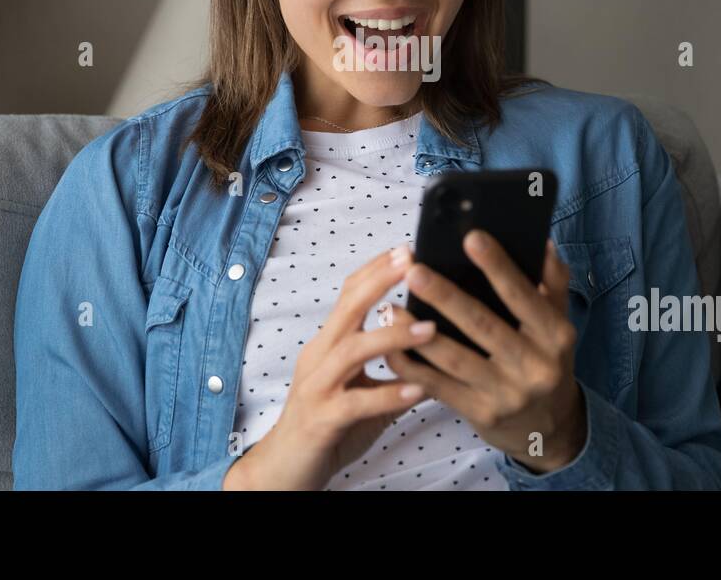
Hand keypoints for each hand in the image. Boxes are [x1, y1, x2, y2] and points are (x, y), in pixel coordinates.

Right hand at [225, 244, 435, 489]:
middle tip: (413, 261)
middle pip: (347, 308)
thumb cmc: (328, 428)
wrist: (284, 471)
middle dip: (381, 282)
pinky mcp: (322, 419)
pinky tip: (417, 391)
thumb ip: (392, 371)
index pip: (349, 294)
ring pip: (352, 350)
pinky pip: (356, 403)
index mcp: (327, 345)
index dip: (376, 270)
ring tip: (432, 328)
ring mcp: (317, 387)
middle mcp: (318, 357)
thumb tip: (436, 351)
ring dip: (394, 337)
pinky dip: (388, 395)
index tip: (406, 249)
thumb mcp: (363, 391)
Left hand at [383, 233, 586, 473]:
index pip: (524, 296)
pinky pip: (440, 387)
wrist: (548, 428)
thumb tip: (541, 242)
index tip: (471, 238)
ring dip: (418, 333)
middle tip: (414, 270)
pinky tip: (390, 347)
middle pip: (484, 325)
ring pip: (456, 359)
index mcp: (555, 336)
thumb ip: (552, 283)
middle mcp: (535, 366)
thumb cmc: (546, 360)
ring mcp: (507, 394)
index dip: (498, 267)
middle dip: (446, 297)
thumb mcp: (559, 324)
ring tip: (390, 307)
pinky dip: (414, 367)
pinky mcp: (481, 415)